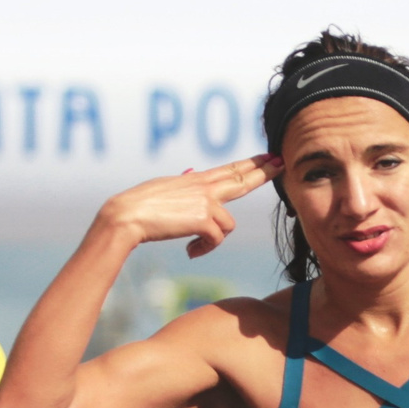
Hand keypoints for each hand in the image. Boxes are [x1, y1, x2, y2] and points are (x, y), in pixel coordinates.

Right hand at [94, 154, 280, 258]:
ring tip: (194, 245)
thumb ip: (185, 183)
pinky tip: (190, 251)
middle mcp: (204, 187)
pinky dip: (203, 249)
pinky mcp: (204, 219)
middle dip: (263, 172)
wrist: (127, 215)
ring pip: (228, 225)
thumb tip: (192, 171)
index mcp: (196, 180)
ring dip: (212, 239)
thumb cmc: (140, 205)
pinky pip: (216, 239)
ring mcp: (206, 202)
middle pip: (242, 179)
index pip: (230, 169)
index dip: (252, 163)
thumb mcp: (166, 188)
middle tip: (281, 162)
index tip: (269, 156)